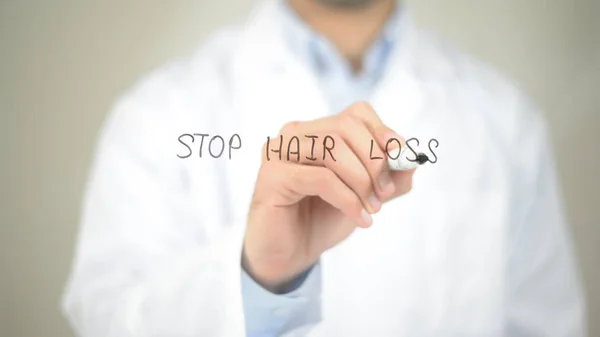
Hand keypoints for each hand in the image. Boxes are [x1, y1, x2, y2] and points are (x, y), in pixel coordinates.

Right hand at [242, 102, 414, 292]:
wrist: (289, 255)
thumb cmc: (322, 220)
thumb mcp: (365, 197)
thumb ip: (389, 179)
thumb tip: (413, 161)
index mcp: (316, 131)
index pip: (356, 113)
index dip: (383, 132)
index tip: (401, 158)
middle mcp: (294, 134)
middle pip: (345, 126)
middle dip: (375, 160)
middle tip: (386, 193)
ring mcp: (279, 152)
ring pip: (332, 148)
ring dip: (362, 180)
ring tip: (373, 209)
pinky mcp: (271, 176)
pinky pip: (321, 177)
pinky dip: (347, 199)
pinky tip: (360, 219)